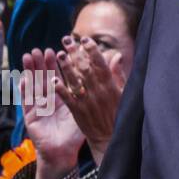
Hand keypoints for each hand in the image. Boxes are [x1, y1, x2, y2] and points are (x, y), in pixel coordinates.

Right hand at [21, 50, 83, 178]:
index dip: (58, 64)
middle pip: (45, 78)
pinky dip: (24, 92)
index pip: (60, 77)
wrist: (63, 153)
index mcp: (63, 97)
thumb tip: (104, 77)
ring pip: (34, 86)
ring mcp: (39, 108)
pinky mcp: (30, 118)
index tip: (57, 49)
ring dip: (30, 72)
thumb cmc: (76, 132)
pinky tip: (22, 80)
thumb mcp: (86, 109)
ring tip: (27, 57)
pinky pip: (26, 103)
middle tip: (40, 49)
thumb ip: (95, 91)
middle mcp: (50, 100)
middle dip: (42, 64)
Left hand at [54, 36, 125, 164]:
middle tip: (67, 40)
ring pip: (75, 81)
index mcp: (111, 86)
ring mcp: (87, 102)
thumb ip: (118, 74)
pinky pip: (67, 98)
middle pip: (85, 69)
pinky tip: (53, 80)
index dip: (92, 51)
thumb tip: (116, 56)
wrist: (110, 138)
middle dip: (76, 54)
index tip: (85, 39)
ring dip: (66, 67)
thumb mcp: (124, 93)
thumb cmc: (119, 114)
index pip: (100, 64)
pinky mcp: (78, 112)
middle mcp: (98, 92)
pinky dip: (60, 89)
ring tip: (58, 54)